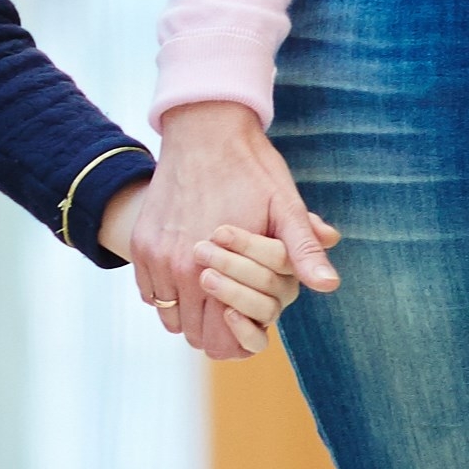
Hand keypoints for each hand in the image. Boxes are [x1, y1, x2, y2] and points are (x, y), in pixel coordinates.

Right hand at [131, 104, 338, 359]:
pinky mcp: (140, 243)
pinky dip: (168, 291)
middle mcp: (177, 268)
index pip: (221, 340)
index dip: (240, 337)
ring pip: (169, 316)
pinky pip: (150, 292)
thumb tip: (329, 286)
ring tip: (214, 289)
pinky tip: (191, 271)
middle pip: (192, 334)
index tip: (252, 320)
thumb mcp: (285, 206)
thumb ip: (302, 251)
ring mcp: (154, 256)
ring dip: (190, 310)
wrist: (205, 129)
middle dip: (215, 328)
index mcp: (213, 268)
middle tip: (235, 306)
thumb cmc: (251, 168)